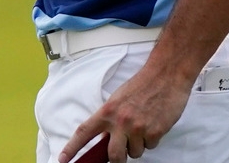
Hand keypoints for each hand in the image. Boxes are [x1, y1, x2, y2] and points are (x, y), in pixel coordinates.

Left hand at [60, 68, 191, 162]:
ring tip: (143, 126)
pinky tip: (154, 123)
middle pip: (113, 156)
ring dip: (138, 145)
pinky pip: (150, 147)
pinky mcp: (154, 132)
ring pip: (134, 153)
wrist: (166, 75)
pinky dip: (152, 139)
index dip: (72, 148)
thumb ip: (110, 119)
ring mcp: (138, 128)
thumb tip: (105, 140)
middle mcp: (120, 121)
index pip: (84, 132)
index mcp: (107, 111)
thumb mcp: (118, 99)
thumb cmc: (142, 85)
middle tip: (122, 152)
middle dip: (118, 158)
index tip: (63, 159)